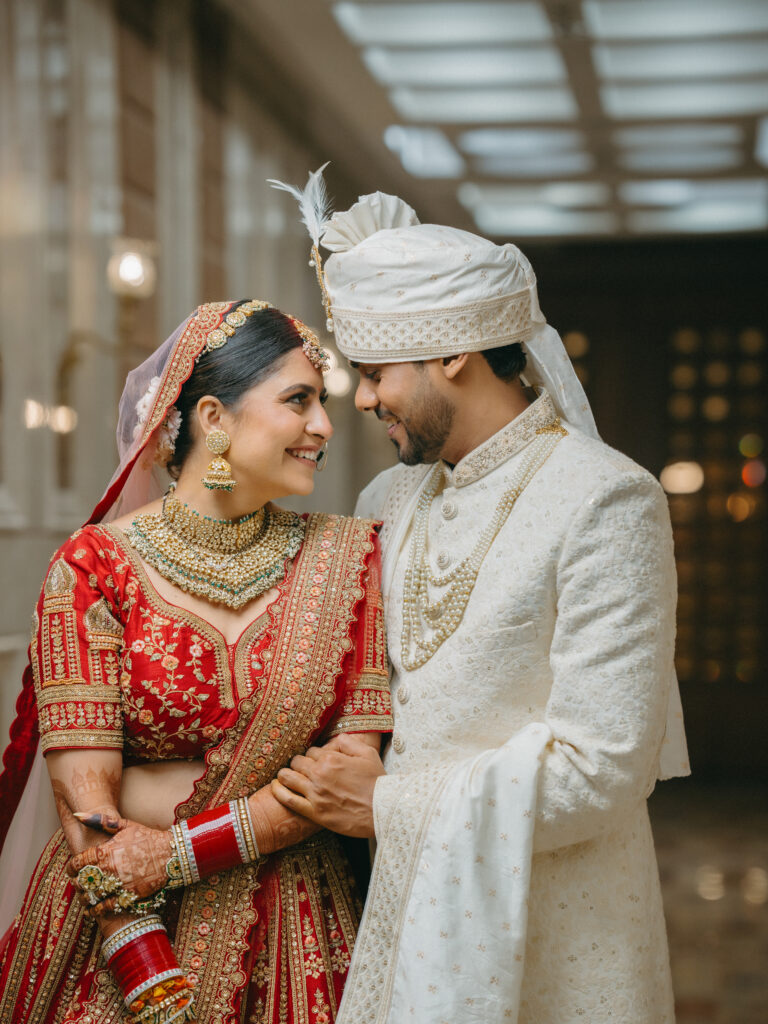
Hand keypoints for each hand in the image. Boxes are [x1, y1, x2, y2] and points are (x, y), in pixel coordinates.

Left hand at [66, 814, 171, 915]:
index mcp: (106, 851)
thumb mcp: (125, 825)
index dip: (71, 867)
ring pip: (92, 895)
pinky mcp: (128, 896)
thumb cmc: (147, 837)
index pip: (78, 862)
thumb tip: (77, 814)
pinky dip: (95, 910)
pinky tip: (92, 910)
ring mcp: (119, 884)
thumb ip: (100, 820)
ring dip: (84, 896)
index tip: (72, 868)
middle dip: (77, 882)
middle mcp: (110, 869)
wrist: (170, 853)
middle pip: (83, 880)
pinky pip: (105, 907)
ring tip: (84, 895)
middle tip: (78, 882)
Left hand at [271, 733, 385, 837]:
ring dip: (284, 774)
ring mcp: (315, 794)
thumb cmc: (377, 781)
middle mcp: (320, 774)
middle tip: (301, 768)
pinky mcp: (314, 812)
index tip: (317, 761)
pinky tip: (275, 787)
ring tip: (283, 775)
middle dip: (298, 763)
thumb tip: (334, 739)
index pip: (311, 751)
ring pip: (288, 778)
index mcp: (331, 758)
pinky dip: (278, 791)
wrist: (382, 810)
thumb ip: (347, 742)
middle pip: (297, 762)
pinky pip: (288, 800)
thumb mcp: (367, 753)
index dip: (314, 755)